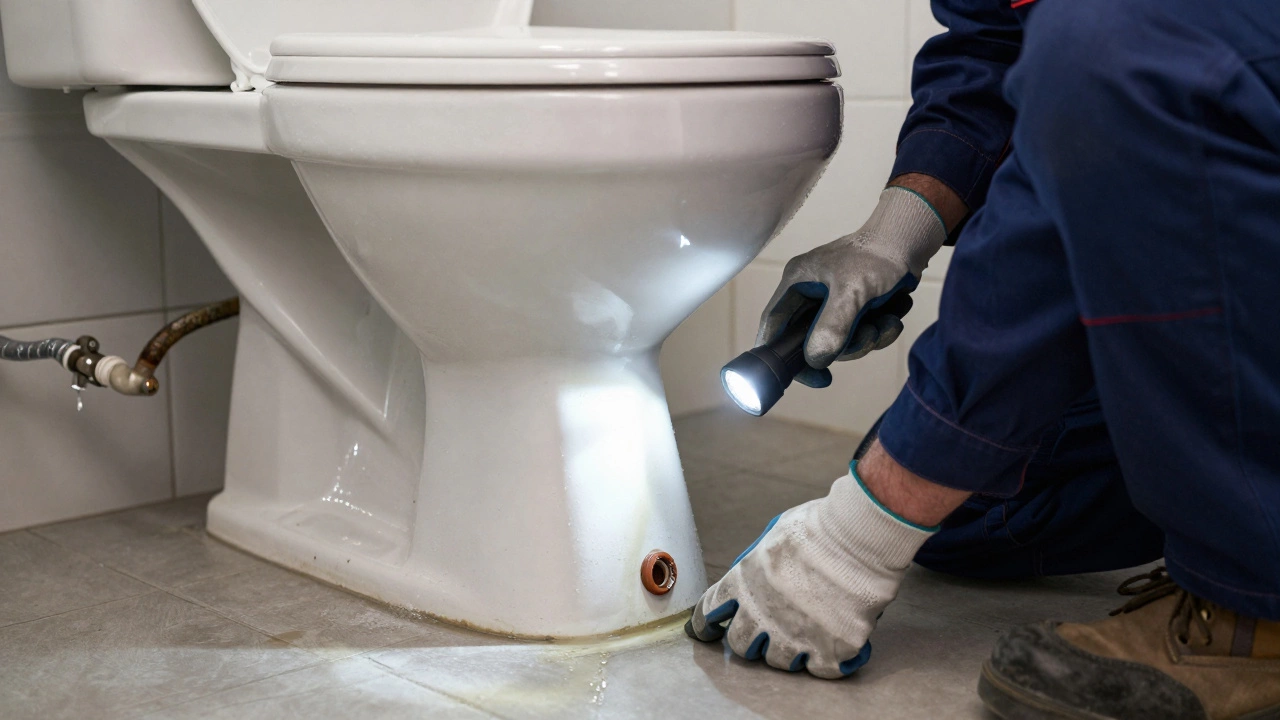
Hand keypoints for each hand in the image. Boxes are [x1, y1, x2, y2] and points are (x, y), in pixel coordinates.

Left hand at [685, 464, 936, 677]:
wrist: (860, 539)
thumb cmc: (820, 527)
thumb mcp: (774, 535)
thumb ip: (758, 562)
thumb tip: (754, 573)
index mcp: (744, 583)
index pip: (711, 611)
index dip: (705, 624)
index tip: (706, 631)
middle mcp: (762, 615)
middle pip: (741, 645)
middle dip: (748, 641)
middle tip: (761, 635)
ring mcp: (795, 637)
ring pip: (779, 661)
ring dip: (787, 650)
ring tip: (804, 634)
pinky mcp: (829, 651)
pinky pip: (819, 669)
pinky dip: (825, 659)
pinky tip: (832, 646)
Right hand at [758, 187, 946, 386]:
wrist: (911, 241)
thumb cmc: (878, 256)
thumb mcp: (853, 292)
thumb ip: (832, 326)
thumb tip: (815, 359)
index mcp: (797, 283)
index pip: (774, 324)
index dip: (777, 352)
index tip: (800, 375)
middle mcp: (810, 293)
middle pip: (811, 340)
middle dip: (845, 345)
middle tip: (868, 336)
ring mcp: (832, 302)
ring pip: (840, 341)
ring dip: (867, 338)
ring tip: (887, 321)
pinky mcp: (854, 308)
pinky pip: (858, 334)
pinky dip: (878, 331)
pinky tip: (893, 316)